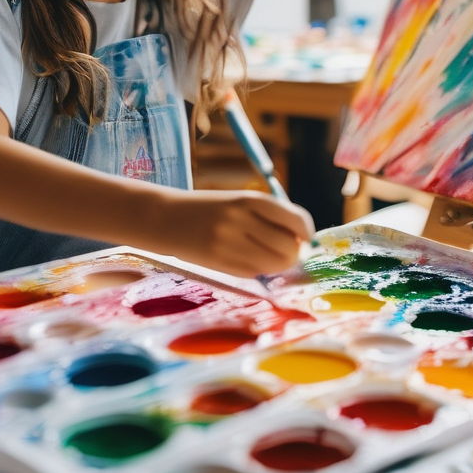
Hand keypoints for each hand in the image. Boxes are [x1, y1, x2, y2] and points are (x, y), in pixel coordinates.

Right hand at [157, 189, 314, 277]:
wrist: (166, 218)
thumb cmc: (210, 208)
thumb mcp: (239, 201)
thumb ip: (270, 216)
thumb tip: (302, 240)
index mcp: (248, 200)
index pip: (293, 218)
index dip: (306, 230)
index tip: (306, 236)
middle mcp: (240, 221)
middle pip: (288, 246)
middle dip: (294, 251)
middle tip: (288, 248)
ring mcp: (230, 245)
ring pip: (274, 264)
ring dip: (279, 263)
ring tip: (269, 255)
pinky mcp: (221, 265)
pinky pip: (255, 273)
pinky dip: (259, 269)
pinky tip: (246, 258)